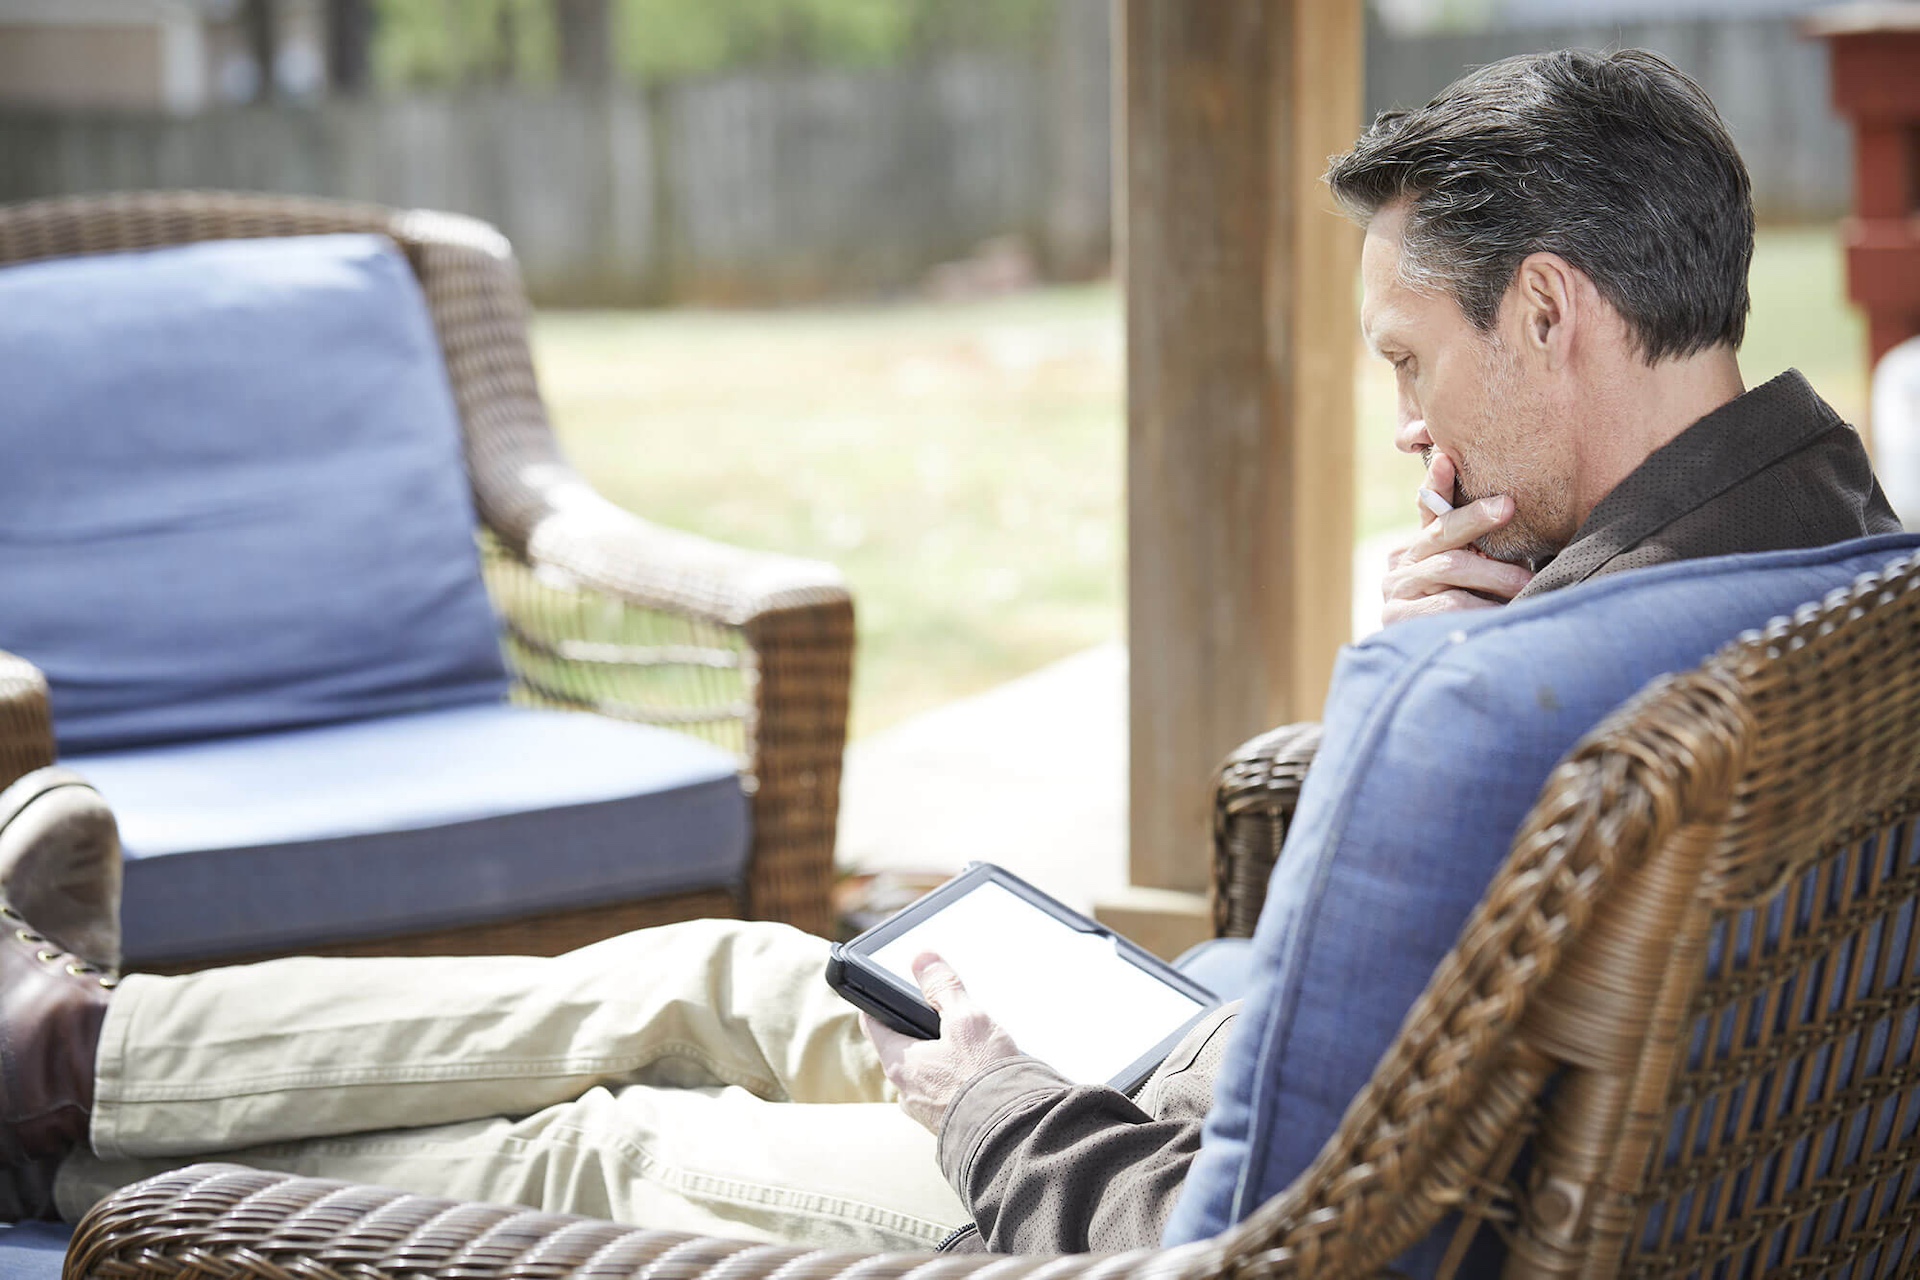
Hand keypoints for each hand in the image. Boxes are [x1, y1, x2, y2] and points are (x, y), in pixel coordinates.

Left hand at [861, 952, 1023, 1133]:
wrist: (1014, 1135)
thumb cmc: (986, 1080)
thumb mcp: (967, 1020)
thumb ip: (944, 987)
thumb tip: (923, 959)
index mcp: (901, 1064)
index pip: (874, 1023)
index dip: (878, 1001)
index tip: (885, 988)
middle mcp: (907, 1092)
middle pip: (903, 1049)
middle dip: (921, 1031)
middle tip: (944, 1015)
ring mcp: (927, 1112)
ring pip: (927, 1073)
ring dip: (942, 1058)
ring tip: (973, 1047)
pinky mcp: (949, 1125)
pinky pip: (946, 1094)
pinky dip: (958, 1081)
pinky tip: (982, 1074)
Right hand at [1381, 450, 1533, 624]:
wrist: (1436, 668)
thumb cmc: (1472, 614)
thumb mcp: (1477, 576)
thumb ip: (1477, 543)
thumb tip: (1490, 491)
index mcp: (1417, 547)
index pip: (1427, 507)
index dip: (1437, 483)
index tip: (1447, 459)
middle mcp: (1400, 564)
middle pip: (1440, 534)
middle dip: (1475, 518)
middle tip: (1508, 507)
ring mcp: (1395, 591)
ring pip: (1449, 568)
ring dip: (1493, 575)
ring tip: (1527, 583)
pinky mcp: (1396, 618)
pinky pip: (1448, 604)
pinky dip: (1480, 607)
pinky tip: (1502, 611)